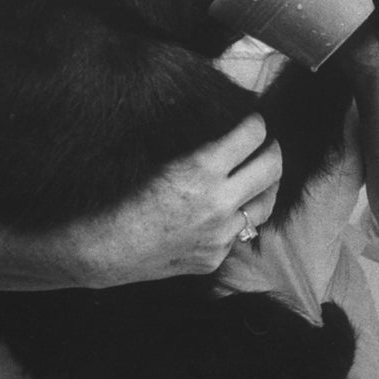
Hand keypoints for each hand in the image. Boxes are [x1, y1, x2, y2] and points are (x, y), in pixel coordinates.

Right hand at [74, 115, 281, 286]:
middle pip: (272, 169)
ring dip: (266, 186)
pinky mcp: (215, 257)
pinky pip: (238, 233)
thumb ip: (201, 153)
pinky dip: (237, 218)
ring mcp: (221, 234)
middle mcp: (219, 202)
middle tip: (268, 144)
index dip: (256, 124)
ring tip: (262, 176)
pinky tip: (227, 210)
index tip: (254, 121)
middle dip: (273, 150)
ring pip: (265, 205)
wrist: (105, 248)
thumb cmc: (121, 197)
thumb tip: (228, 137)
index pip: (251, 136)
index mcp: (203, 169)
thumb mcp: (162, 162)